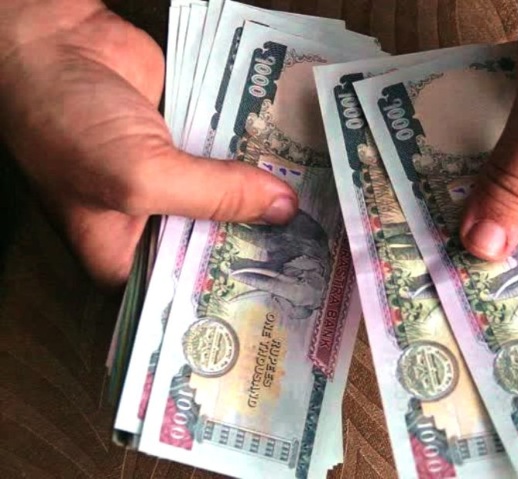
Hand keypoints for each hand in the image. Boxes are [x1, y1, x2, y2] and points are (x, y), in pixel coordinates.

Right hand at [0, 0, 297, 286]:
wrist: (54, 42)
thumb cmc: (67, 122)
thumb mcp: (139, 176)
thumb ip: (213, 196)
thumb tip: (284, 208)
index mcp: (122, 255)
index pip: (188, 288)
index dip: (236, 289)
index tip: (292, 290)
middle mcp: (150, 224)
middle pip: (219, 240)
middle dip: (262, 238)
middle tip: (321, 249)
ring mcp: (172, 181)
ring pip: (232, 196)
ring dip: (267, 195)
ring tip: (325, 210)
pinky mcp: (190, 142)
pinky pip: (234, 157)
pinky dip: (260, 156)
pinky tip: (303, 167)